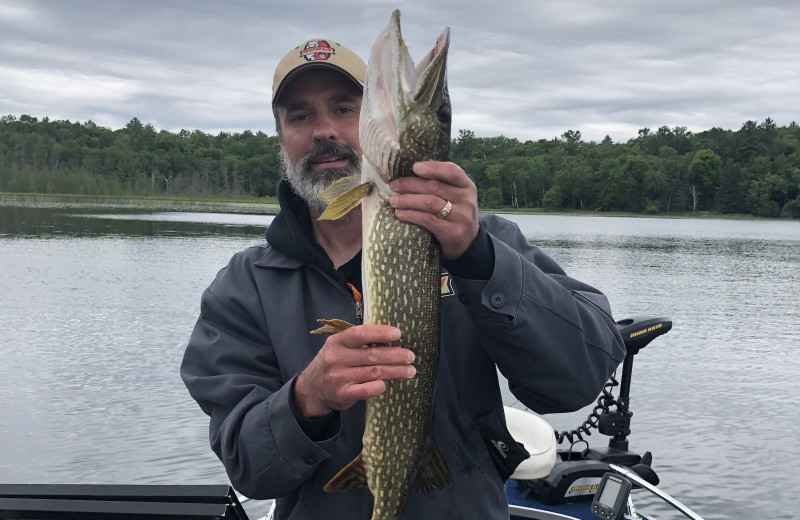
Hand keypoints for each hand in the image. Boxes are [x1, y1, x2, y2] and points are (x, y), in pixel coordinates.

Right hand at [292, 324, 415, 417]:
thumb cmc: (332, 363)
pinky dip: (380, 386)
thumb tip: (390, 336)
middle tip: (411, 356)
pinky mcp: (343, 394)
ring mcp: (339, 378)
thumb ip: (358, 341)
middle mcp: (337, 359)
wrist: (312, 389)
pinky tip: (388, 383)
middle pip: (372, 355)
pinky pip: (368, 390)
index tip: (398, 334)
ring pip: (375, 372)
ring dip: (396, 371)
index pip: (360, 333)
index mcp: (337, 342)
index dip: (380, 333)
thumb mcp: (338, 346)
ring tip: (410, 370)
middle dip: (396, 355)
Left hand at [389, 161, 479, 260]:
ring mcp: (461, 217)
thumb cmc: (454, 214)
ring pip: (430, 202)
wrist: (468, 243)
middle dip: (410, 184)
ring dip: (407, 200)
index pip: (452, 171)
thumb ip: (441, 184)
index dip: (432, 167)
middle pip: (435, 186)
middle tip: (393, 185)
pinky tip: (400, 214)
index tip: (414, 167)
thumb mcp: (455, 196)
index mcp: (467, 186)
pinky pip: (427, 220)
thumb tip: (411, 171)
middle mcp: (467, 200)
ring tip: (394, 201)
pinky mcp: (453, 233)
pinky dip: (411, 215)